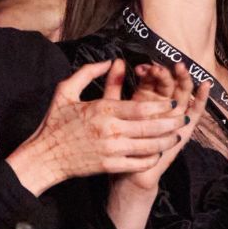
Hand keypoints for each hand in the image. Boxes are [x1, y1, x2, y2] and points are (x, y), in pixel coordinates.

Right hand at [7, 59, 186, 195]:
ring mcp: (111, 150)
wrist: (44, 157)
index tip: (173, 103)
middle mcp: (110, 130)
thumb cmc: (54, 122)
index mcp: (102, 110)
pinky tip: (157, 153)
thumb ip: (87, 72)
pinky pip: (137, 163)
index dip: (162, 106)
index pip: (141, 107)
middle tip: (183, 118)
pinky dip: (150, 159)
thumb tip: (111, 62)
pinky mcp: (109, 166)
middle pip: (150, 127)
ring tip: (176, 137)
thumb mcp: (66, 91)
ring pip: (148, 147)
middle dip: (171, 123)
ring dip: (165, 142)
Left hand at [114, 62, 207, 192]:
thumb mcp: (115, 109)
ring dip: (183, 80)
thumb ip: (115, 86)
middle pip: (170, 83)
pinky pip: (195, 111)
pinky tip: (204, 85)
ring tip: (180, 68)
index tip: (142, 67)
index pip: (152, 78)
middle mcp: (162, 105)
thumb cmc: (120, 141)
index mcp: (146, 98)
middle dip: (167, 73)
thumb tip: (117, 61)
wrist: (129, 171)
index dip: (149, 71)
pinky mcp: (185, 128)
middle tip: (161, 67)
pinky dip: (201, 98)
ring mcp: (175, 116)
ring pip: (183, 93)